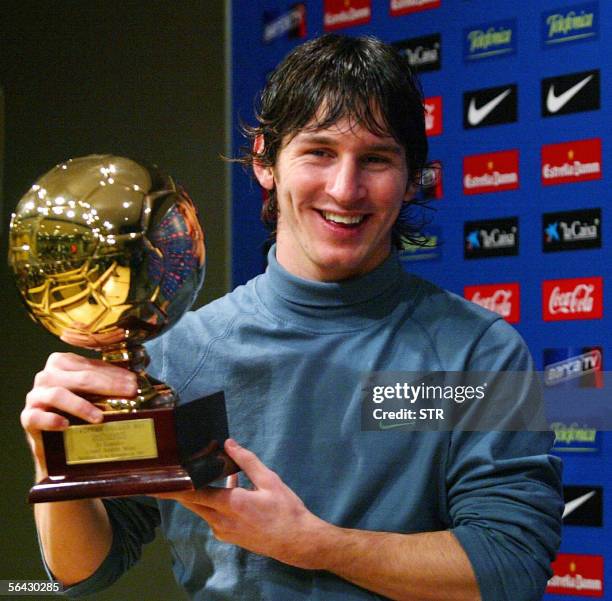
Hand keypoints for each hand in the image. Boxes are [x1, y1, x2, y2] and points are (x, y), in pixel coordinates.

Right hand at [21, 352, 136, 477]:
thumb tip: (138, 382)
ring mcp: (35, 396)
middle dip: (108, 385)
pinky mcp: (27, 417)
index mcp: (62, 363)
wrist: (56, 443)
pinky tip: (66, 425)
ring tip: (100, 417)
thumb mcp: (93, 393)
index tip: (134, 383)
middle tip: (129, 394)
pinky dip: (52, 420)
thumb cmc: (78, 412)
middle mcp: (46, 376)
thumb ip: (108, 384)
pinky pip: (36, 417)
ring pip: (57, 394)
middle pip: (79, 378)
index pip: (91, 366)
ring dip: (81, 405)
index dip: (114, 374)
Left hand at [158, 439, 329, 568]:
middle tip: (165, 473)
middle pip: (191, 503)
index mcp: (230, 505)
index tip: (159, 479)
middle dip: (178, 489)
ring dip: (198, 493)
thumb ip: (247, 461)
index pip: (193, 494)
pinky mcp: (229, 536)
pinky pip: (213, 515)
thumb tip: (228, 443)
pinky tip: (227, 486)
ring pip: (202, 509)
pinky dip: (212, 501)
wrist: (297, 541)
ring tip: (196, 472)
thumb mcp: (269, 480)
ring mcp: (223, 531)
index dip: (175, 486)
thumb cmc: (285, 509)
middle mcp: (221, 521)